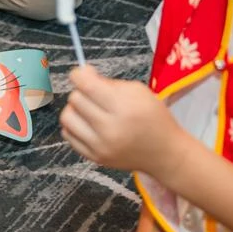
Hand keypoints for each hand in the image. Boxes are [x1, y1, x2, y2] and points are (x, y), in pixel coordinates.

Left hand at [60, 65, 191, 177]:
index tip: (81, 73)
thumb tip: (82, 73)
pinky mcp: (95, 158)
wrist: (166, 153)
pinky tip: (87, 124)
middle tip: (94, 95)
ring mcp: (101, 146)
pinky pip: (68, 135)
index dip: (78, 75)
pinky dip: (74, 126)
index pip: (86, 85)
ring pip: (67, 117)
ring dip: (75, 109)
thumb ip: (109, 82)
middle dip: (82, 92)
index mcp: (124, 108)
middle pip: (75, 99)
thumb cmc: (154, 119)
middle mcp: (110, 129)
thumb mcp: (139, 92)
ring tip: (89, 110)